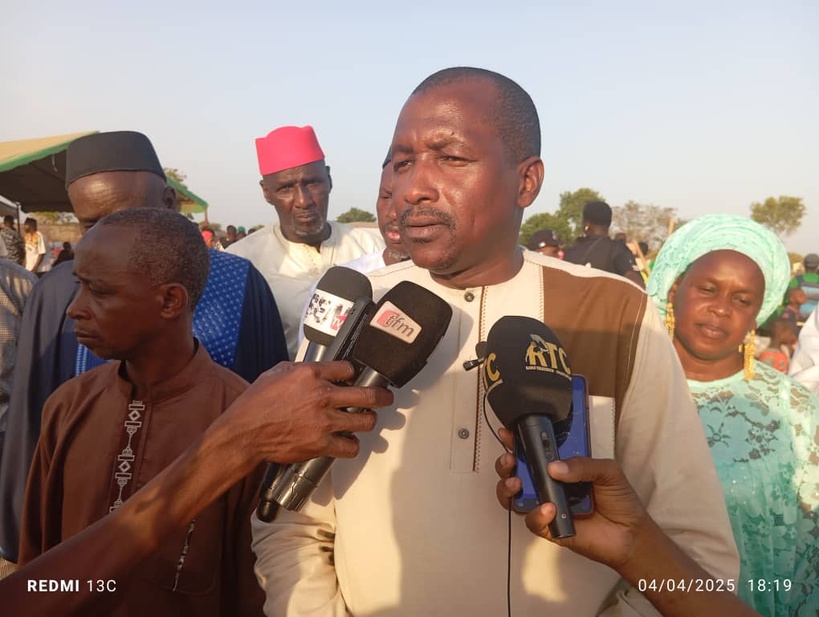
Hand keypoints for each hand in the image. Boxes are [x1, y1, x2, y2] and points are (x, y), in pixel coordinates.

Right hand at [209, 361, 392, 465]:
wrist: (244, 433)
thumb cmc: (255, 403)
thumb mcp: (276, 373)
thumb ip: (299, 369)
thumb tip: (315, 369)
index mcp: (310, 374)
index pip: (348, 369)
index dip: (353, 375)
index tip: (355, 379)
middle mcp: (322, 396)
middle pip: (367, 395)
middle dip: (382, 397)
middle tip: (386, 398)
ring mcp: (324, 421)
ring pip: (364, 421)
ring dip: (368, 421)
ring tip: (367, 421)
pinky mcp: (321, 444)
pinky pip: (350, 447)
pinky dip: (351, 446)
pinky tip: (347, 442)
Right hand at [494, 428, 647, 569]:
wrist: (630, 535)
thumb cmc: (620, 500)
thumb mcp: (607, 471)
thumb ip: (583, 464)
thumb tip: (554, 467)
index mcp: (561, 466)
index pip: (535, 451)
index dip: (518, 441)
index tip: (508, 434)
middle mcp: (549, 484)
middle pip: (516, 471)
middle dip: (506, 464)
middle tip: (510, 459)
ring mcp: (546, 505)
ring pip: (514, 496)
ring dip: (507, 487)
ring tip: (516, 483)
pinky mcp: (549, 527)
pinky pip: (532, 520)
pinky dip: (536, 514)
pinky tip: (548, 508)